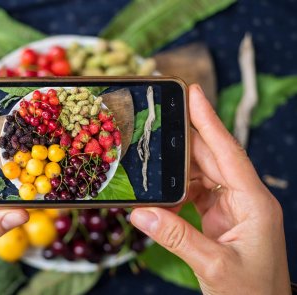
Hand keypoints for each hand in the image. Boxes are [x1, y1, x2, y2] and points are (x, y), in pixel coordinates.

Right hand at [131, 85, 290, 293]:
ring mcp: (234, 208)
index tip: (193, 93)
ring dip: (178, 171)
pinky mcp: (222, 219)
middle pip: (213, 159)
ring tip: (153, 164)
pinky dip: (178, 193)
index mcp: (254, 203)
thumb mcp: (213, 266)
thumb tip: (140, 213)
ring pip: (203, 175)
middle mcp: (246, 199)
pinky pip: (197, 194)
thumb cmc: (251, 294)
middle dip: (185, 141)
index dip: (209, 120)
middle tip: (159, 123)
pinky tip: (163, 196)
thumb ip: (175, 237)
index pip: (228, 152)